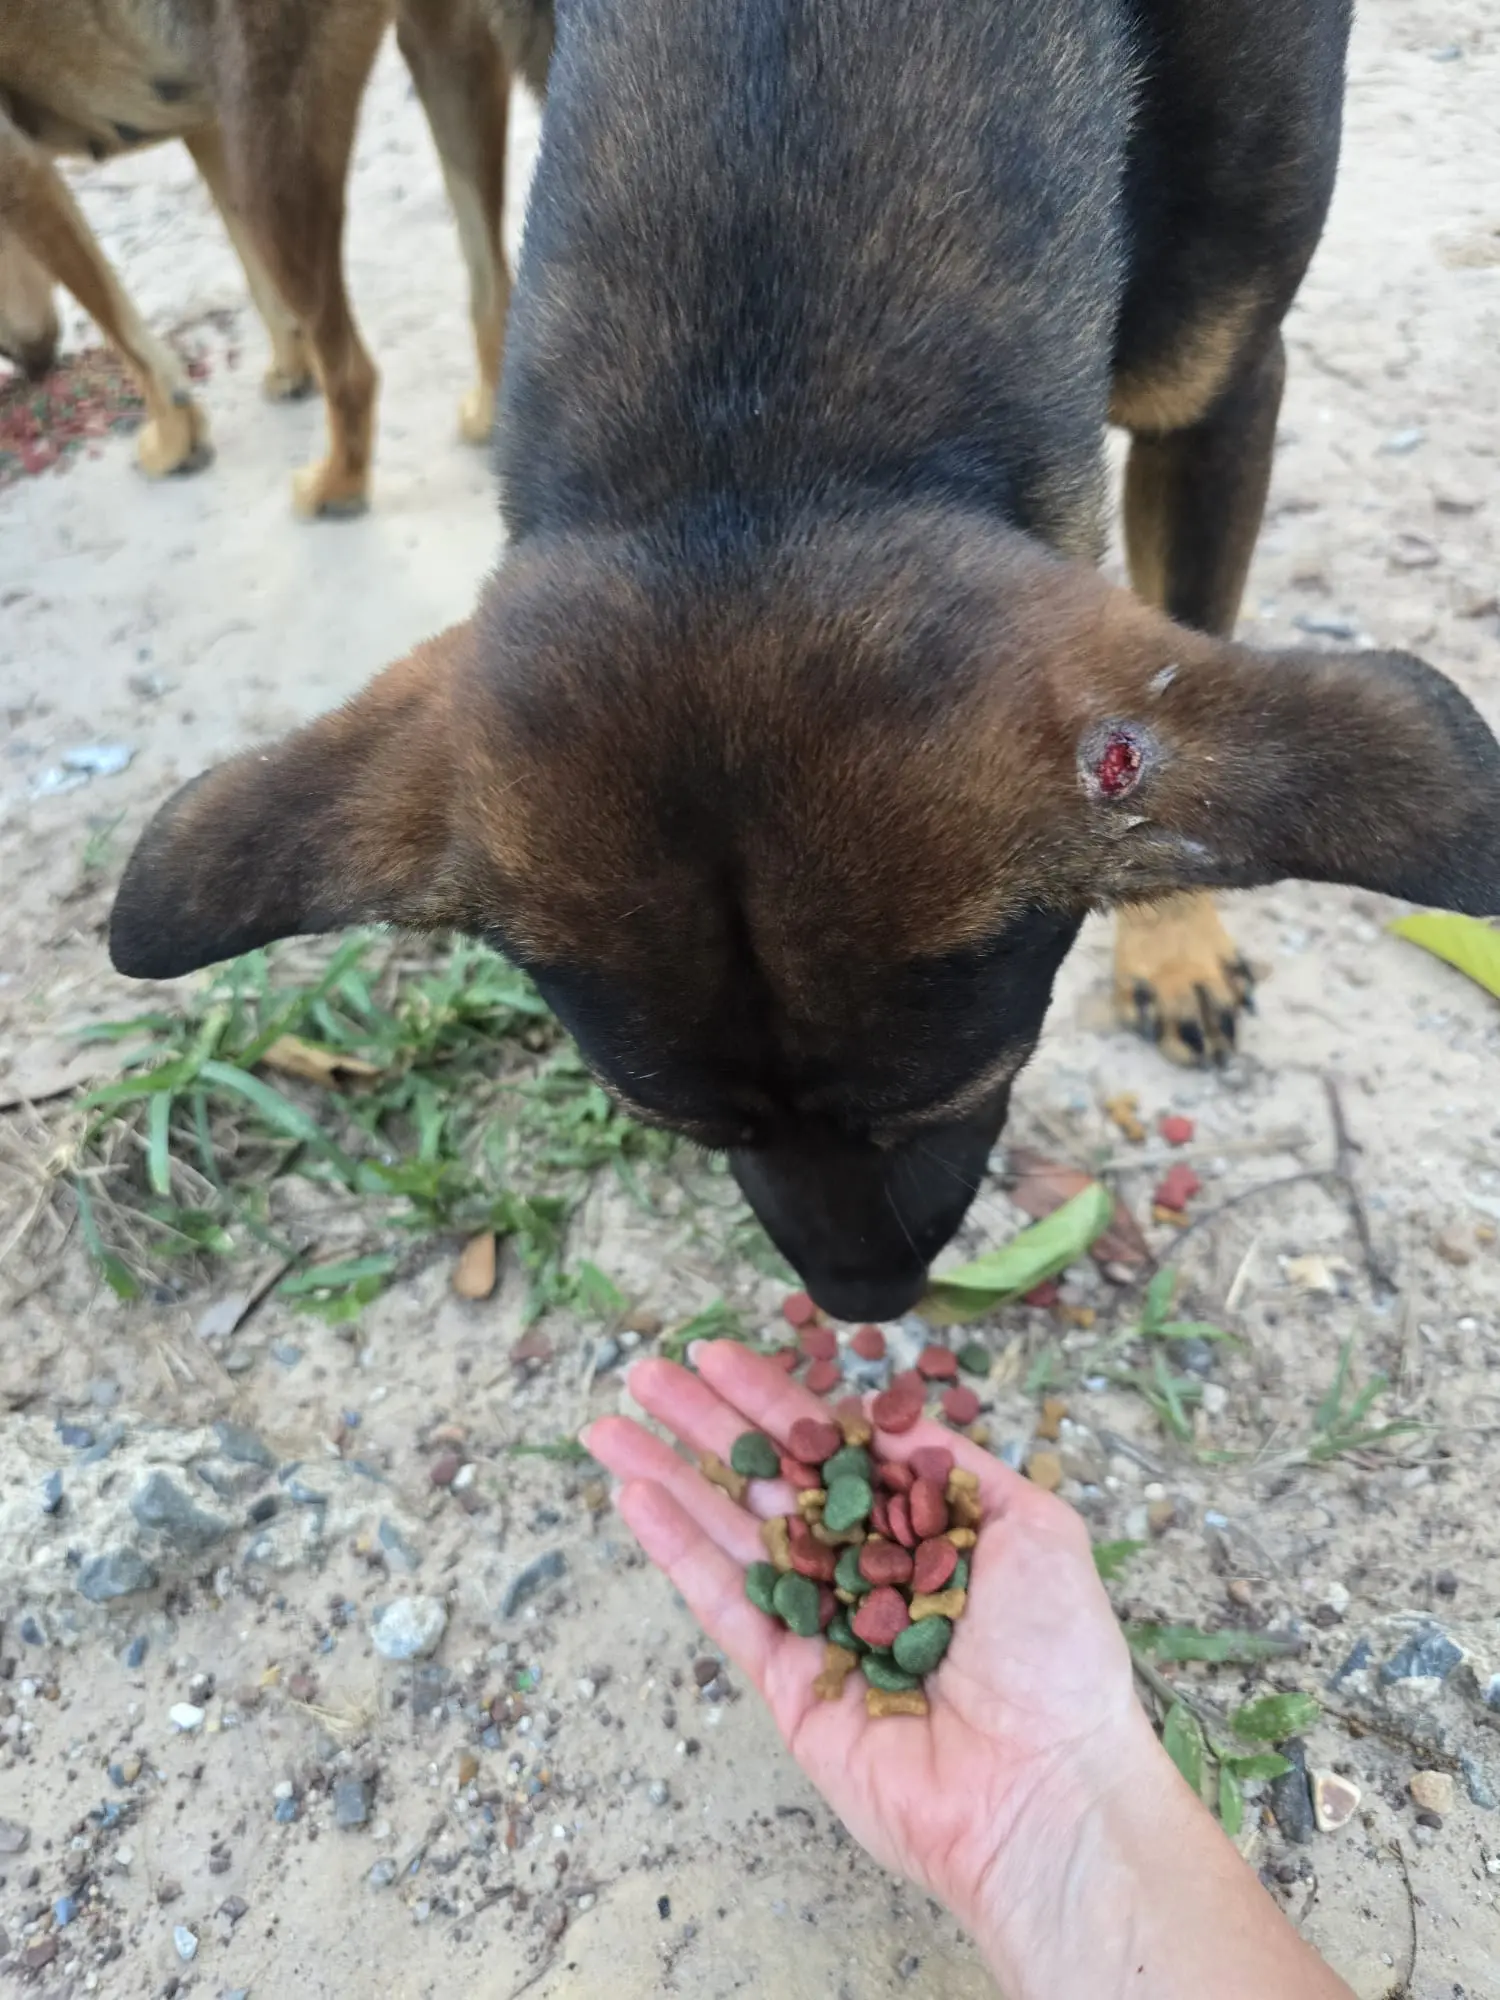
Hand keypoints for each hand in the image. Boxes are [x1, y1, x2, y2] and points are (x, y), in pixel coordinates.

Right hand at [584, 1340, 1146, 1934]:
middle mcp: (861, 1569)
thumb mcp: (1032, 1525)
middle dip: (705, 1425)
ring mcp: (817, 1624)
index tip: (717, 1355)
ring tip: (608, 1426)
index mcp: (919, 1528)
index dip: (773, 1400)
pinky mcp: (784, 1682)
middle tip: (645, 1375)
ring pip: (729, 1533)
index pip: (832, 1447)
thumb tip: (891, 1415)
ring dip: (668, 1476)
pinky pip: (723, 1603)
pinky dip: (677, 1549)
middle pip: (768, 1481)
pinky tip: (635, 1497)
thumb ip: (952, 1464)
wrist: (1044, 1788)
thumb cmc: (1057, 1655)